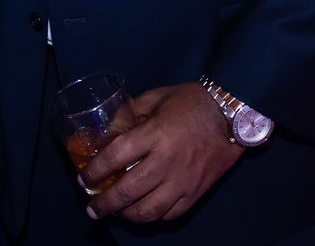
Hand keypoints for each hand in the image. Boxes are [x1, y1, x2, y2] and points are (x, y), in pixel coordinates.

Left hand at [81, 83, 243, 222]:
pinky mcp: (196, 193)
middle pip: (127, 191)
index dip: (94, 171)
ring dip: (126, 215)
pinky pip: (169, 214)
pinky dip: (152, 217)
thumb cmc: (191, 101)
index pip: (116, 157)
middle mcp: (167, 161)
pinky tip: (142, 211)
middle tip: (92, 208)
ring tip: (116, 213)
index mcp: (155, 134)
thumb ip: (129, 113)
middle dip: (104, 203)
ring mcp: (182, 181)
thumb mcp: (156, 97)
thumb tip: (107, 132)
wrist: (232, 114)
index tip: (82, 179)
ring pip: (148, 210)